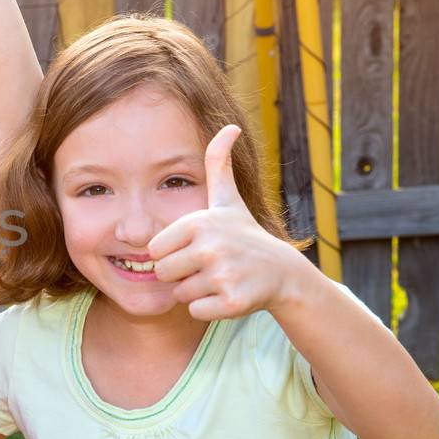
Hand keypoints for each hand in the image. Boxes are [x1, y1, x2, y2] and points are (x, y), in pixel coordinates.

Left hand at [147, 126, 306, 320]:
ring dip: (197, 292)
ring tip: (221, 278)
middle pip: (164, 273)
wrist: (283, 273)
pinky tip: (228, 294)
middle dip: (182, 274)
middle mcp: (211, 246)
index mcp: (199, 222)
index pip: (155, 250)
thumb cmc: (245, 234)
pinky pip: (196, 312)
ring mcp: (223, 275)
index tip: (198, 247)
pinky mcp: (232, 303)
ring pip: (180, 294)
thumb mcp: (228, 199)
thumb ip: (218, 163)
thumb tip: (230, 126)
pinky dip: (209, 309)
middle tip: (209, 266)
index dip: (173, 253)